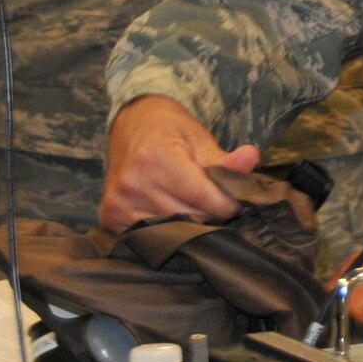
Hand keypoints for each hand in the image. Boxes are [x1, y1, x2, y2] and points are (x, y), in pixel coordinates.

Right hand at [100, 95, 260, 230]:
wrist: (132, 125)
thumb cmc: (169, 131)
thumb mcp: (199, 138)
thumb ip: (224, 159)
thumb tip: (251, 158)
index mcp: (155, 157)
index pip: (202, 197)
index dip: (227, 204)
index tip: (238, 204)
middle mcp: (133, 182)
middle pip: (188, 217)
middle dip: (210, 217)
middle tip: (219, 207)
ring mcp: (118, 202)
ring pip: (169, 232)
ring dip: (189, 227)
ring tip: (198, 210)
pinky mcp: (110, 217)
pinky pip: (147, 236)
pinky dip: (165, 231)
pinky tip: (174, 216)